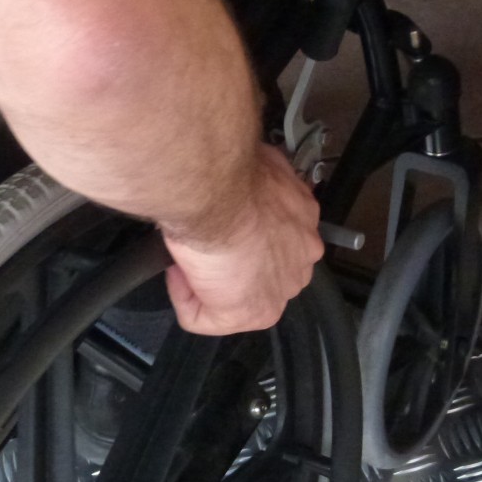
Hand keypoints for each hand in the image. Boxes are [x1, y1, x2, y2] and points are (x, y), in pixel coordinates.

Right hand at [163, 144, 323, 334]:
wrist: (219, 192)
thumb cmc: (231, 174)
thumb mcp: (255, 163)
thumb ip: (255, 178)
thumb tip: (237, 175)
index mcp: (303, 217)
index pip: (279, 237)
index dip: (244, 234)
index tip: (221, 225)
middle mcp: (301, 255)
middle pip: (262, 271)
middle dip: (232, 263)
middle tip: (204, 247)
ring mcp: (281, 287)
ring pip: (238, 298)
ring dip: (209, 283)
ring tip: (188, 260)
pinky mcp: (251, 313)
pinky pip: (205, 318)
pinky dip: (185, 299)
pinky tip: (178, 274)